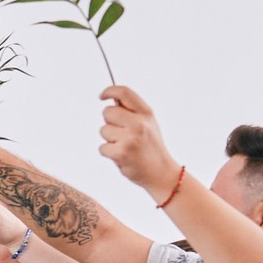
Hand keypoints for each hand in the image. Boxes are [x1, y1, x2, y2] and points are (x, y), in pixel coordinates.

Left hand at [96, 86, 182, 204]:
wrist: (161, 172)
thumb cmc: (150, 147)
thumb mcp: (148, 124)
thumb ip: (132, 112)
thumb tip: (110, 99)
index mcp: (146, 113)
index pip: (124, 93)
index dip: (109, 91)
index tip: (102, 96)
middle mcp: (139, 123)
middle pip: (107, 112)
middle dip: (109, 122)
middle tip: (120, 134)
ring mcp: (131, 137)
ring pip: (103, 130)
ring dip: (109, 139)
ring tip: (125, 147)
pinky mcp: (122, 152)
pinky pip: (102, 147)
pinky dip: (108, 153)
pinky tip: (121, 156)